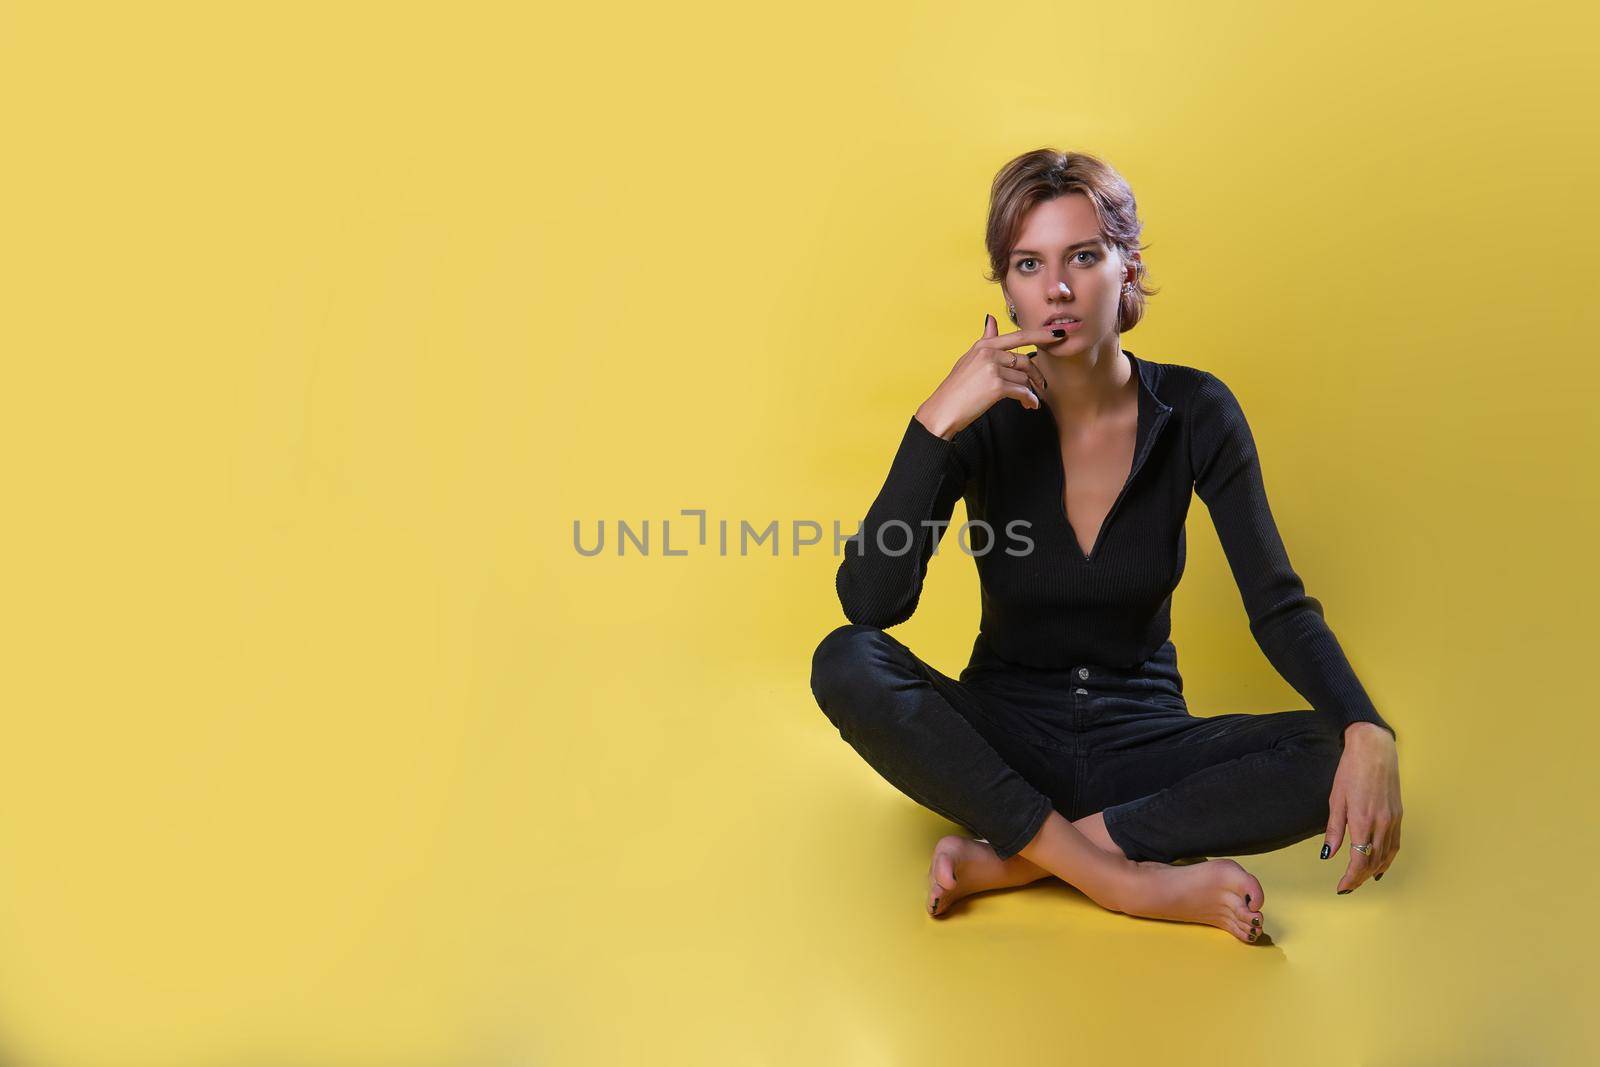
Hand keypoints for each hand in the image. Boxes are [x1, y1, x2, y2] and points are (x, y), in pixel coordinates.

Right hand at [914, 313, 1062, 439]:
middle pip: (1025, 360)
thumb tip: (991, 318)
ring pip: (1024, 378)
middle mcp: (989, 353)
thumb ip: (985, 339)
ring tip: (1031, 402)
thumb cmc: (956, 388)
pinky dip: (1029, 400)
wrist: (943, 409)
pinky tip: (1030, 406)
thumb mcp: (969, 359)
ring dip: (1031, 391)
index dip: (1041, 335)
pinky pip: (1022, 391)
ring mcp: (992, 368)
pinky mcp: (996, 386)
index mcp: (984, 345)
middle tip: (1042, 385)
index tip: (1059, 334)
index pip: (1018, 336)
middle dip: (1037, 374)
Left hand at [1323, 721, 1401, 892]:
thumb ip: (1334, 830)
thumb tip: (1328, 855)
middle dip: (1361, 878)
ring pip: (1387, 856)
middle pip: (1374, 862)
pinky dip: (1387, 858)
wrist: (1374, 750)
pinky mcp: (1398, 815)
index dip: (1351, 878)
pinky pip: (1395, 844)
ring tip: (1362, 879)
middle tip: (1348, 885)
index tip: (1341, 887)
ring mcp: (1393, 820)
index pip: (1359, 861)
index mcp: (1362, 821)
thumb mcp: (1336, 799)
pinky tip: (1380, 863)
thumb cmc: (1351, 771)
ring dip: (1374, 871)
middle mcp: (1381, 823)